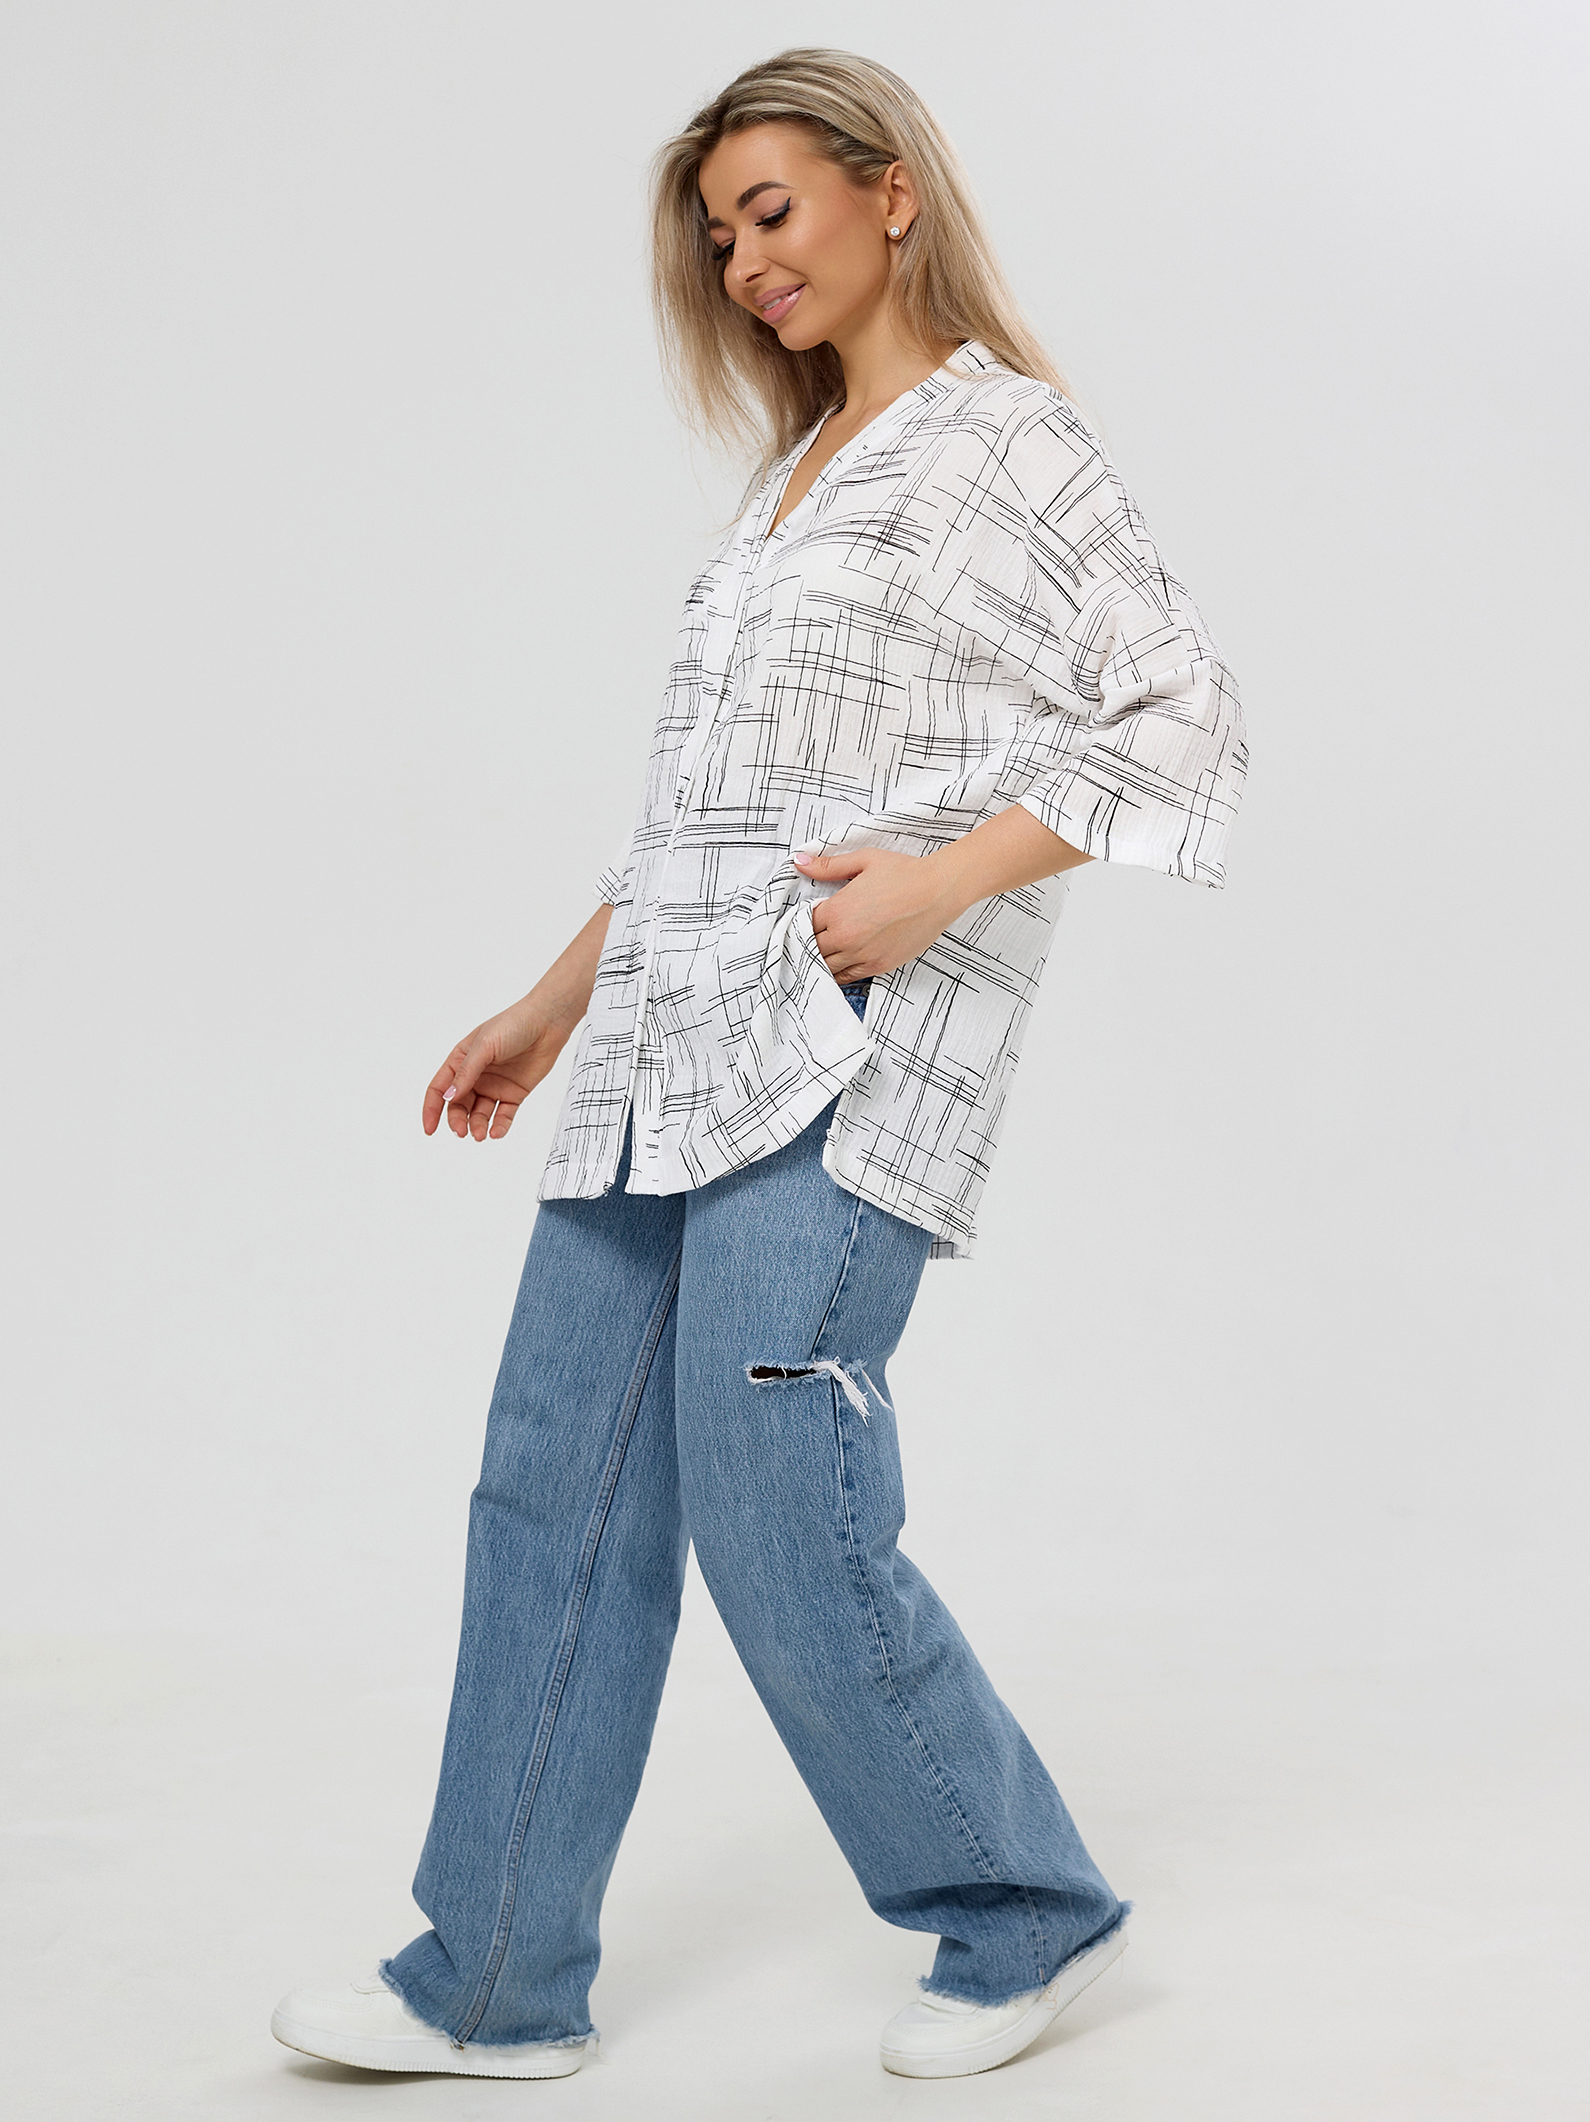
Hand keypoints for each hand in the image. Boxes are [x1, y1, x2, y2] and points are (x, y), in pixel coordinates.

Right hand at [422, 992, 577, 1142]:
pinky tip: (495, 1133)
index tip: (429, 1129)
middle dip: (457, 1120)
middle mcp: (475, 1076)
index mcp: (460, 1060)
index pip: (439, 1088)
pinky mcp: (514, 1094)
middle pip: (458, 1105)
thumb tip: (448, 1097)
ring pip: (479, 1113)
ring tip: (480, 1135)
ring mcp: (494, 1086)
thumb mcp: (484, 1046)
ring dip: (477, 1126)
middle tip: (461, 1132)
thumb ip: (466, 1073)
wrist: (547, 1023)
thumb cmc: (513, 1025)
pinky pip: (503, 1116)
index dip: (432, 1109)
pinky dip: (498, 1126)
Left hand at [794, 846, 962, 981]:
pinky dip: (838, 973)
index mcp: (837, 910)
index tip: (811, 917)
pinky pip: (847, 978)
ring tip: (824, 950)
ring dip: (821, 959)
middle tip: (815, 935)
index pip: (804, 923)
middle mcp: (845, 937)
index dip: (805, 920)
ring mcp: (862, 955)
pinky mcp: (879, 966)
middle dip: (810, 940)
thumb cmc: (905, 873)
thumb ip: (828, 866)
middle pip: (811, 948)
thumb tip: (800, 862)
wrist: (938, 891)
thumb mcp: (863, 861)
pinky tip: (838, 964)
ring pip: (826, 967)